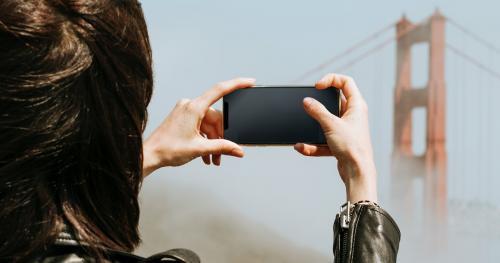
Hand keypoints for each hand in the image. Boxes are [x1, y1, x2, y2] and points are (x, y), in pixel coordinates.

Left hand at [142, 78, 255, 176]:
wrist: (149, 155)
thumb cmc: (167, 149)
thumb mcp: (200, 148)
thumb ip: (222, 147)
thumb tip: (238, 150)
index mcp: (193, 107)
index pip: (220, 90)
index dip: (237, 84)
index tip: (249, 81)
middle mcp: (189, 105)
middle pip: (215, 118)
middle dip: (220, 137)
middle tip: (222, 154)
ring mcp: (185, 111)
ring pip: (208, 125)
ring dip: (212, 142)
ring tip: (212, 159)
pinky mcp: (182, 118)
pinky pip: (200, 126)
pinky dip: (204, 139)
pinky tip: (205, 154)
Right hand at [294, 73, 376, 202]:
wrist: (357, 172)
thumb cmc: (352, 146)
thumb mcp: (331, 124)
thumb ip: (317, 111)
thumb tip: (307, 101)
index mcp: (356, 105)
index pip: (346, 82)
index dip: (331, 79)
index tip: (317, 86)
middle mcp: (353, 115)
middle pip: (335, 101)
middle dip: (319, 103)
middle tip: (310, 104)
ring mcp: (346, 129)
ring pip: (326, 121)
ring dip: (314, 125)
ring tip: (304, 127)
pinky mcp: (340, 142)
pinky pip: (323, 139)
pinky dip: (313, 143)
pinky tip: (302, 147)